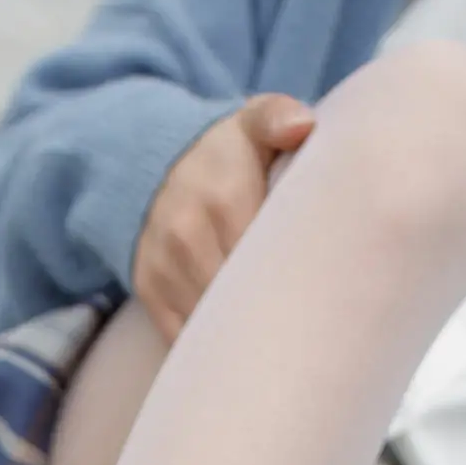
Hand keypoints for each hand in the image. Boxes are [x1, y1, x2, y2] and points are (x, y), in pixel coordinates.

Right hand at [132, 91, 316, 345]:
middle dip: (270, 314)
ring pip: (210, 322)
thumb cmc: (227, 153)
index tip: (317, 296)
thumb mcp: (252, 122)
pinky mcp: (148, 288)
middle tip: (302, 327)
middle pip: (239, 297)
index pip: (267, 261)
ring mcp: (163, 266)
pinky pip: (180, 335)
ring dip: (241, 335)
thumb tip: (302, 126)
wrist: (158, 164)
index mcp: (224, 199)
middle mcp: (186, 235)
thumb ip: (278, 117)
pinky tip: (238, 347)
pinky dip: (210, 346)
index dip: (294, 283)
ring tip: (274, 340)